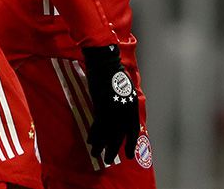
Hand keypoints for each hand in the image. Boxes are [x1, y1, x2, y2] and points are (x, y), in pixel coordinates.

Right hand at [81, 44, 138, 164]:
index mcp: (132, 106)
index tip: (128, 156)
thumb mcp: (126, 91)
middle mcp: (125, 110)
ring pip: (107, 134)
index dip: (130, 144)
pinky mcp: (101, 107)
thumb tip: (123, 118)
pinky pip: (97, 126)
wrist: (105, 64)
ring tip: (96, 154)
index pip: (133, 130)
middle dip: (114, 149)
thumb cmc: (115, 75)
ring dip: (101, 146)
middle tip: (108, 159)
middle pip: (120, 135)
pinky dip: (94, 135)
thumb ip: (126, 105)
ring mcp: (113, 110)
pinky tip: (90, 142)